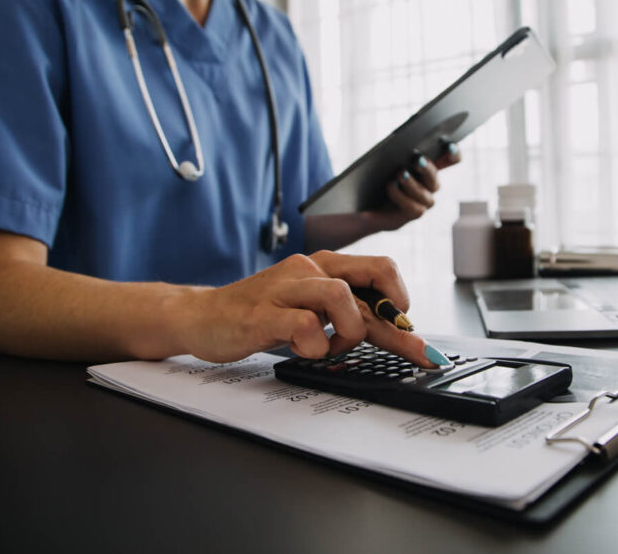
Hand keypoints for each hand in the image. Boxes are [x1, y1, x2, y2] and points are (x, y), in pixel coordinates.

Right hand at [182, 250, 435, 366]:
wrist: (202, 316)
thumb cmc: (262, 314)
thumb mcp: (313, 312)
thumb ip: (351, 318)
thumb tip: (400, 333)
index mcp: (325, 266)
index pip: (380, 271)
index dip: (404, 304)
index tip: (415, 336)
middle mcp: (309, 269)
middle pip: (374, 274)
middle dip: (398, 320)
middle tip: (409, 347)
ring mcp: (285, 289)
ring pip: (341, 296)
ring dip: (350, 331)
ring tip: (334, 347)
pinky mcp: (262, 314)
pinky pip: (303, 325)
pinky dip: (315, 345)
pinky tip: (307, 351)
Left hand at [367, 142, 462, 231]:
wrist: (368, 203)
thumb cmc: (381, 176)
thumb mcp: (389, 161)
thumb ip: (399, 154)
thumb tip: (404, 147)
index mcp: (429, 166)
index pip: (451, 159)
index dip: (454, 153)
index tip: (449, 146)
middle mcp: (431, 184)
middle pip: (434, 176)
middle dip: (427, 168)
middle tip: (417, 160)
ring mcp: (426, 200)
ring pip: (424, 193)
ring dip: (411, 183)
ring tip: (399, 175)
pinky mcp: (415, 213)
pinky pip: (414, 207)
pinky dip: (400, 196)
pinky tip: (390, 186)